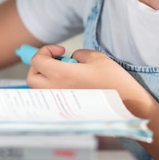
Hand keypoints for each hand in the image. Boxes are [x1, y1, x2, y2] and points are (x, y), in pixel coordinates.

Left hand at [26, 45, 140, 97]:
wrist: (126, 103)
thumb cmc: (113, 80)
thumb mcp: (96, 57)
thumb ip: (78, 54)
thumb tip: (72, 58)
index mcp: (61, 75)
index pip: (37, 61)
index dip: (45, 51)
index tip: (61, 50)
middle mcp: (56, 90)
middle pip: (32, 78)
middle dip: (39, 65)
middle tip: (55, 60)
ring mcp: (61, 102)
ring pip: (40, 90)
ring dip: (46, 78)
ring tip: (64, 72)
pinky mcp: (67, 110)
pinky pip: (52, 98)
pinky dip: (54, 89)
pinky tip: (70, 85)